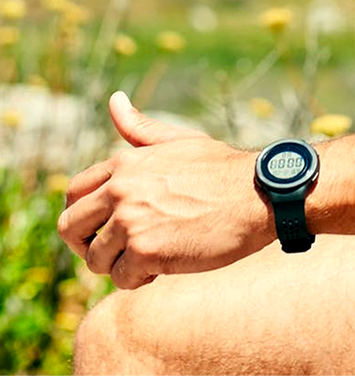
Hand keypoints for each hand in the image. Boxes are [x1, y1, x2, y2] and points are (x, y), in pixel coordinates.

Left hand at [56, 92, 273, 289]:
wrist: (260, 194)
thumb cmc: (222, 169)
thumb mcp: (180, 142)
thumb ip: (141, 129)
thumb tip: (114, 100)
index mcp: (125, 162)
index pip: (73, 193)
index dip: (83, 215)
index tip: (105, 226)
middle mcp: (121, 188)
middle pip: (70, 227)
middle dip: (88, 244)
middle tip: (119, 249)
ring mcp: (130, 219)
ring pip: (94, 259)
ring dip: (119, 264)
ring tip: (151, 255)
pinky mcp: (145, 250)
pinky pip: (121, 278)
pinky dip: (140, 279)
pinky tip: (165, 265)